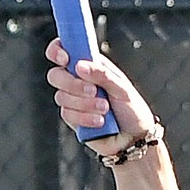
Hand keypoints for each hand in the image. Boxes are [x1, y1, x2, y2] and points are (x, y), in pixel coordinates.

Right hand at [45, 38, 158, 154]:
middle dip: (72, 84)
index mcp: (90, 66)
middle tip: (93, 91)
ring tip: (105, 109)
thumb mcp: (122, 88)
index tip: (64, 58)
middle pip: (55, 75)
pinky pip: (67, 114)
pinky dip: (84, 118)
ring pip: (61, 96)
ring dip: (84, 104)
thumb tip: (79, 66)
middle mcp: (78, 81)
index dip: (57, 51)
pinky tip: (99, 122)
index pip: (64, 50)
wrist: (134, 139)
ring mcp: (73, 100)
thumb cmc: (132, 110)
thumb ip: (102, 74)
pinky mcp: (73, 119)